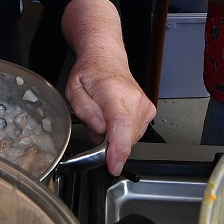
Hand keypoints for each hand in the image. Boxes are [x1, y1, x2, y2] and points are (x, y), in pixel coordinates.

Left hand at [66, 60, 154, 175]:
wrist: (107, 59)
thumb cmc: (90, 73)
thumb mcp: (74, 89)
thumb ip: (85, 110)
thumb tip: (100, 129)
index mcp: (112, 91)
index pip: (121, 123)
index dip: (119, 148)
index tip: (114, 165)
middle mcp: (133, 98)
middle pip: (126, 136)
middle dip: (109, 143)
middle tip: (95, 125)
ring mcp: (144, 105)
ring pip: (131, 138)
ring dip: (115, 137)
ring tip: (104, 117)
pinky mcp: (149, 111)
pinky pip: (135, 134)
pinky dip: (123, 133)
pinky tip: (114, 119)